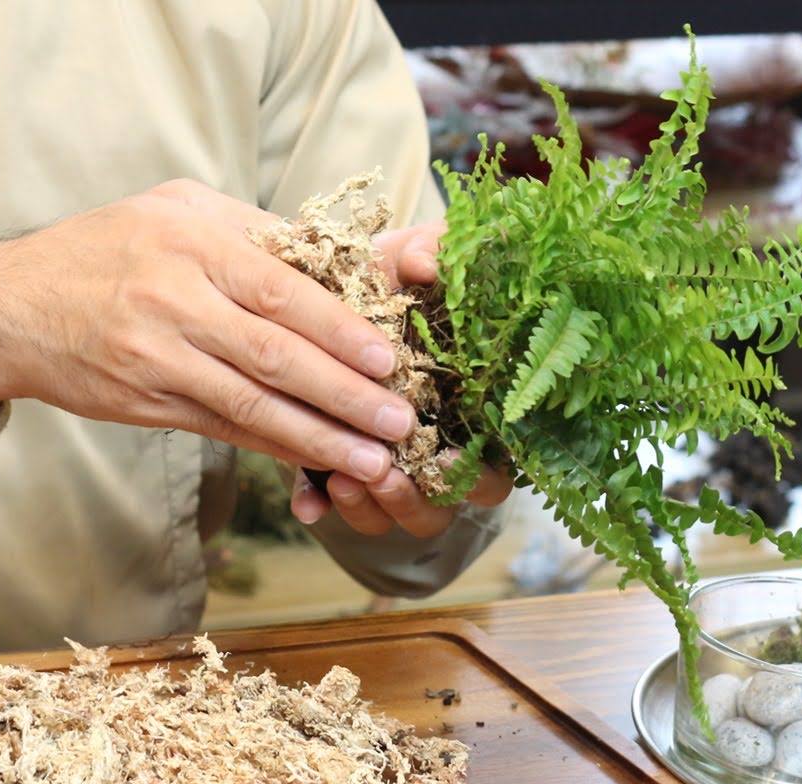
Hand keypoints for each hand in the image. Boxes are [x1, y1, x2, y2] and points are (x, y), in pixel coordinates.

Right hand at [0, 180, 412, 481]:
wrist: (7, 307)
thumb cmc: (105, 248)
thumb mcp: (173, 210)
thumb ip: (250, 231)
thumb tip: (336, 259)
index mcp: (191, 239)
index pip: (283, 289)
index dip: (341, 329)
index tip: (391, 356)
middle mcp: (173, 298)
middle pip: (276, 353)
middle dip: (346, 392)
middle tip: (400, 419)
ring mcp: (156, 355)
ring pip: (252, 402)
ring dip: (320, 435)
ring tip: (374, 460)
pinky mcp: (145, 401)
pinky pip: (224, 427)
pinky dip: (275, 444)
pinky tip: (317, 460)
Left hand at [286, 221, 513, 536]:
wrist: (333, 287)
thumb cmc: (392, 278)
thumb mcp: (412, 257)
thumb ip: (430, 250)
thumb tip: (427, 264)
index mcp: (474, 412)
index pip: (494, 468)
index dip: (477, 476)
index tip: (444, 458)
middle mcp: (439, 449)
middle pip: (443, 505)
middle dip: (413, 499)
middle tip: (384, 474)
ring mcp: (393, 465)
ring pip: (392, 515)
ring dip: (370, 506)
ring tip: (342, 478)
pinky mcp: (341, 465)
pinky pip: (335, 505)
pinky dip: (320, 504)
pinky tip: (307, 501)